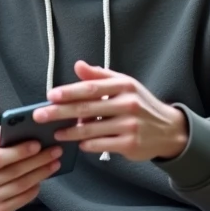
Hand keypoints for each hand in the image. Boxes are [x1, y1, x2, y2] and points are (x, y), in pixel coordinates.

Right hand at [0, 124, 60, 210]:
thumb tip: (5, 131)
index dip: (19, 151)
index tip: (37, 144)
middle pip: (14, 172)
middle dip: (37, 160)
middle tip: (55, 151)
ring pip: (21, 185)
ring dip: (41, 173)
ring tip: (55, 163)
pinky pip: (23, 198)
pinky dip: (35, 187)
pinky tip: (43, 178)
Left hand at [35, 61, 188, 161]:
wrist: (170, 130)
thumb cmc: (140, 104)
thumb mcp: (124, 85)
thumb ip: (99, 76)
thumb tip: (78, 65)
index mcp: (124, 86)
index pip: (91, 88)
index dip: (69, 92)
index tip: (50, 96)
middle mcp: (128, 104)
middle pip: (86, 109)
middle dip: (59, 113)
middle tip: (39, 116)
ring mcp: (129, 126)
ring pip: (90, 130)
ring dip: (69, 132)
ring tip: (55, 132)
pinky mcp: (130, 144)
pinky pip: (100, 145)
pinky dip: (86, 144)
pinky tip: (78, 143)